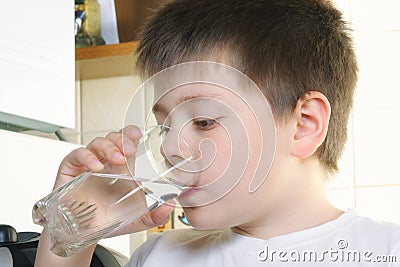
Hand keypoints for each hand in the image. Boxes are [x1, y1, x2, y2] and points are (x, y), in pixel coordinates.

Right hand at [54, 125, 173, 233]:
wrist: (85, 234)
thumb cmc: (109, 220)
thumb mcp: (138, 218)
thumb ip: (156, 215)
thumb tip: (171, 206)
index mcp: (122, 167)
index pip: (127, 141)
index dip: (132, 134)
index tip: (139, 136)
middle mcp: (105, 162)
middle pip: (113, 137)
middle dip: (122, 139)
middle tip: (130, 150)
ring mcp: (88, 165)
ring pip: (97, 143)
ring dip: (109, 147)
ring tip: (117, 159)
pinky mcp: (71, 170)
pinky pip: (77, 155)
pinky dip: (87, 157)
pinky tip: (96, 167)